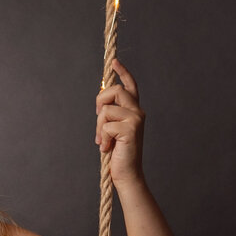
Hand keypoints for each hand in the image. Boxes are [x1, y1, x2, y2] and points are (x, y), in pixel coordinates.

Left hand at [95, 58, 145, 186]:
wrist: (127, 173)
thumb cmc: (118, 153)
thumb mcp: (113, 130)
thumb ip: (110, 116)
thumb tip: (101, 104)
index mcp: (134, 110)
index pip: (130, 86)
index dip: (123, 72)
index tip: (114, 61)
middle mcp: (138, 112)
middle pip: (114, 90)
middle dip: (100, 102)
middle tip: (98, 119)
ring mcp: (136, 119)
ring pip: (106, 109)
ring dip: (99, 127)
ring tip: (104, 141)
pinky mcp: (131, 129)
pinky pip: (106, 125)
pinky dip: (103, 138)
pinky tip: (108, 148)